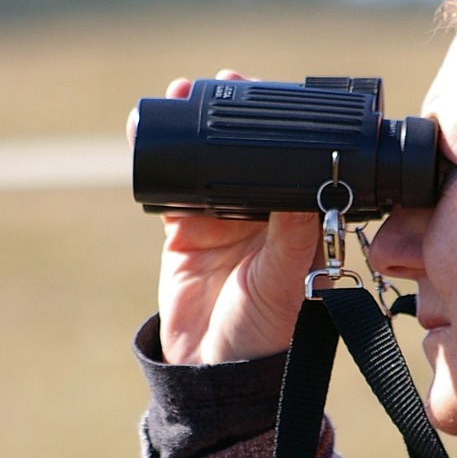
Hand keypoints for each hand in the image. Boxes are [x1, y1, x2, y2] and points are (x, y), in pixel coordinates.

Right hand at [129, 71, 319, 364]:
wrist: (212, 373)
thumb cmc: (265, 334)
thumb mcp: (286, 280)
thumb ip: (294, 233)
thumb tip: (310, 179)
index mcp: (300, 219)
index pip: (295, 159)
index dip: (284, 126)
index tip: (274, 94)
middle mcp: (264, 212)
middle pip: (248, 150)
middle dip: (234, 115)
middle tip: (225, 84)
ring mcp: (221, 217)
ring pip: (207, 160)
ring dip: (194, 127)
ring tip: (182, 92)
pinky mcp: (183, 229)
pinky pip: (171, 184)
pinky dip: (158, 156)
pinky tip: (146, 131)